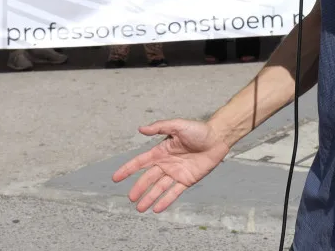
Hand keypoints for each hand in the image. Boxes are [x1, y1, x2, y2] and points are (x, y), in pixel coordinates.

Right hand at [112, 119, 229, 212]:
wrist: (217, 138)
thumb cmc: (198, 129)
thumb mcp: (177, 125)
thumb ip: (159, 128)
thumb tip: (140, 129)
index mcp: (161, 151)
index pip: (140, 162)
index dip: (128, 169)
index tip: (116, 178)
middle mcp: (166, 163)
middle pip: (148, 178)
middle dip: (139, 188)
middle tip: (130, 198)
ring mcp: (176, 173)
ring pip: (159, 188)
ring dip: (149, 198)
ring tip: (140, 208)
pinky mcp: (187, 180)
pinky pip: (174, 192)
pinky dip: (165, 201)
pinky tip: (157, 209)